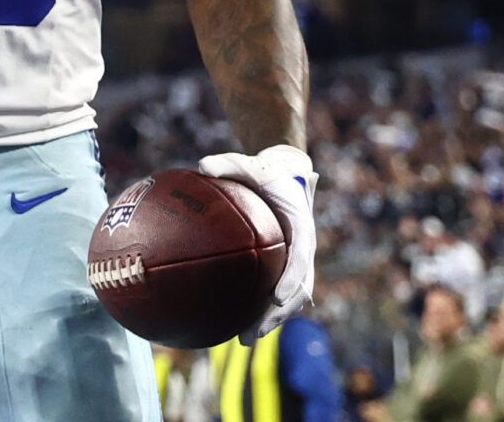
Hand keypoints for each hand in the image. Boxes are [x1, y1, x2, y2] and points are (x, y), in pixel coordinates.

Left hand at [198, 145, 316, 340]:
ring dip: (269, 320)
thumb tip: (201, 165)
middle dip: (278, 315)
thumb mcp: (250, 163)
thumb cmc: (266, 169)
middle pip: (297, 290)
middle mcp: (302, 249)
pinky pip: (274, 290)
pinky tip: (235, 324)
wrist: (284, 172)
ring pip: (288, 299)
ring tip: (243, 339)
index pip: (301, 258)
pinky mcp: (283, 266)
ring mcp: (295, 261)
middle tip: (254, 332)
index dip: (291, 280)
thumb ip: (228, 163)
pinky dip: (260, 308)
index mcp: (301, 227)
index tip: (277, 297)